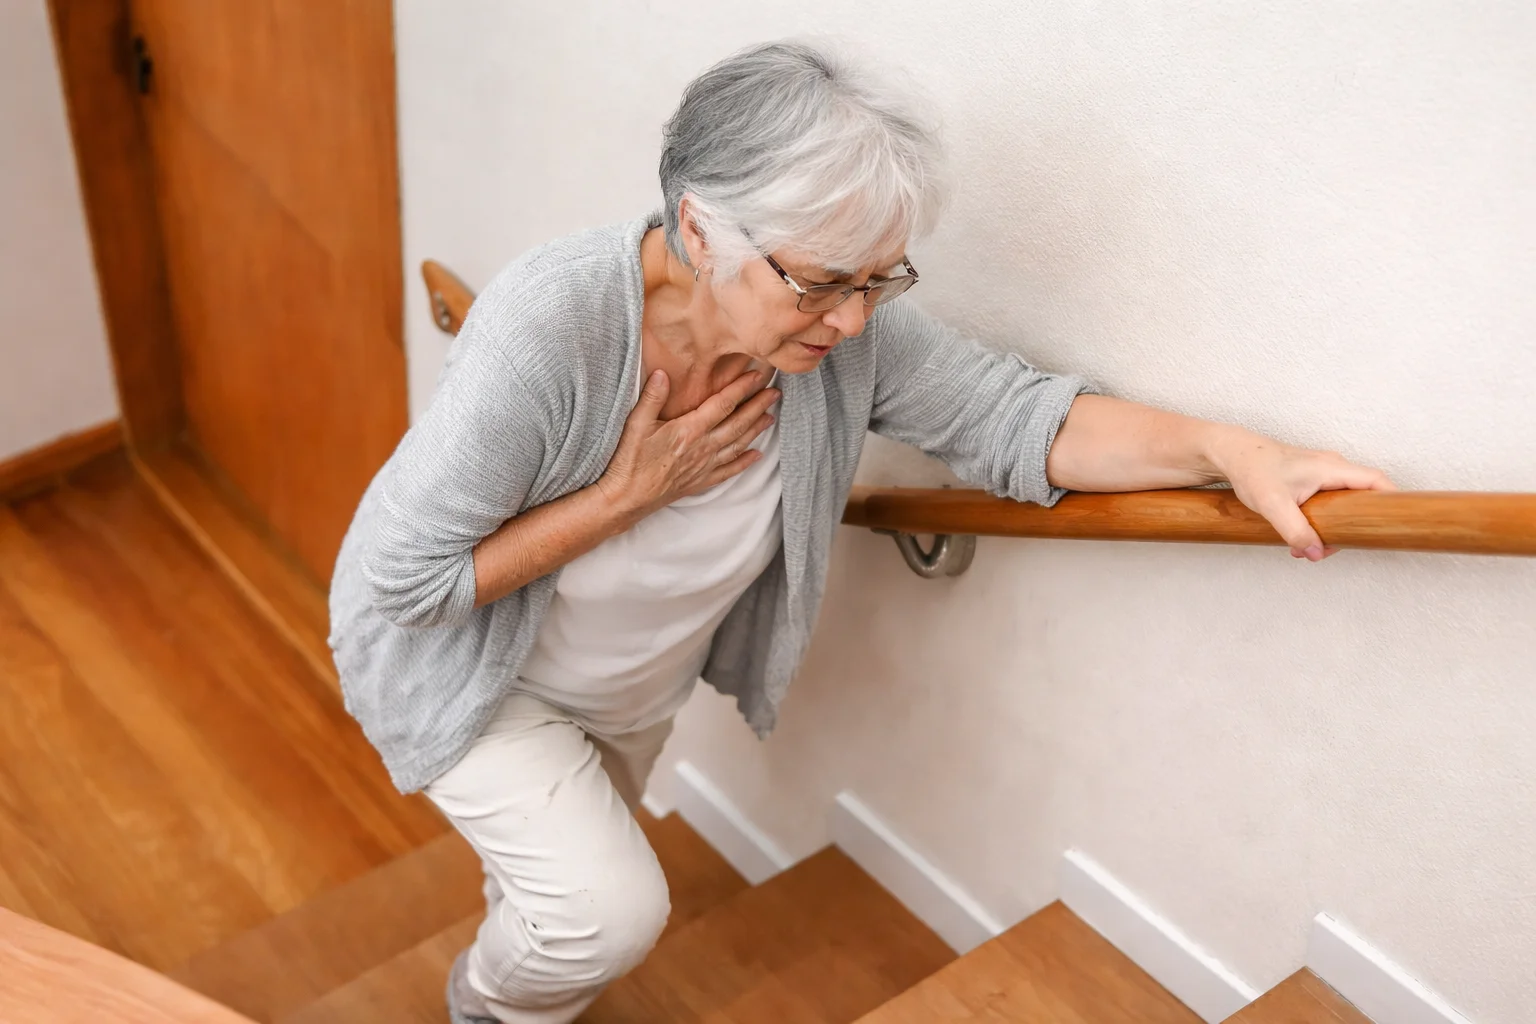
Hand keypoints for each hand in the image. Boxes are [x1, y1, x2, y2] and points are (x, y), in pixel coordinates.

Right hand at [597, 368, 779, 521]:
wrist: (628, 498)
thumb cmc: (630, 461)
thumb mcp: (636, 424)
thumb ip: (652, 397)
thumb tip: (663, 373)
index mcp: (689, 430)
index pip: (722, 405)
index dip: (741, 389)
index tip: (757, 376)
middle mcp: (703, 448)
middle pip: (738, 424)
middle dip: (758, 407)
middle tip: (775, 393)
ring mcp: (704, 466)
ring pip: (738, 445)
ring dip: (756, 430)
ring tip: (770, 417)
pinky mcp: (701, 481)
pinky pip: (729, 471)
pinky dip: (744, 462)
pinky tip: (757, 455)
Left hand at [1208, 428, 1396, 560]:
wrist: (1232, 454)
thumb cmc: (1252, 470)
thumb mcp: (1273, 504)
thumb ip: (1295, 530)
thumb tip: (1315, 553)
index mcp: (1332, 468)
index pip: (1377, 481)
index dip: (1392, 501)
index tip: (1395, 524)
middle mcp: (1333, 468)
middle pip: (1362, 498)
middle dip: (1353, 527)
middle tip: (1332, 547)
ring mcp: (1323, 474)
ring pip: (1343, 504)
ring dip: (1332, 529)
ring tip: (1309, 547)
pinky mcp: (1312, 482)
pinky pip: (1329, 503)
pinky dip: (1321, 522)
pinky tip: (1301, 537)